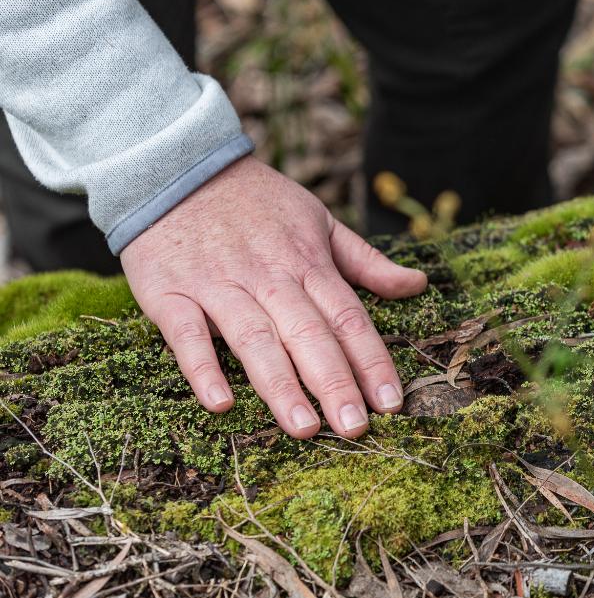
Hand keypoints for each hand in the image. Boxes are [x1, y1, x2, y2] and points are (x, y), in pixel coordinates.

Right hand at [121, 157, 427, 437]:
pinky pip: (187, 335)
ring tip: (305, 429)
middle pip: (309, 334)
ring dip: (281, 385)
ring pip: (255, 339)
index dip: (372, 361)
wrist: (176, 168)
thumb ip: (366, 261)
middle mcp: (269, 278)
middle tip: (356, 428)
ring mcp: (219, 286)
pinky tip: (221, 404)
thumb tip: (418, 284)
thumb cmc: (257, 202)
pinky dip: (203, 368)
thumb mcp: (320, 220)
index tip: (392, 402)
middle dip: (335, 382)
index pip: (349, 318)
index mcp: (308, 263)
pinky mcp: (171, 294)